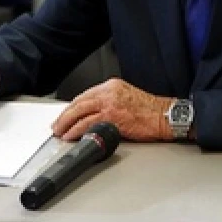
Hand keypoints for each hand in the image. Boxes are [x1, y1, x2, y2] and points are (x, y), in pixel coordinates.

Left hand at [51, 78, 172, 141]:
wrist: (165, 116)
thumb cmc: (151, 111)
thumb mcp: (127, 99)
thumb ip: (109, 103)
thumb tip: (93, 116)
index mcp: (112, 86)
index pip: (85, 95)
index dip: (72, 107)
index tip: (65, 115)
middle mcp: (109, 91)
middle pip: (79, 102)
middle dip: (65, 115)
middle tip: (56, 125)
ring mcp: (110, 103)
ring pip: (80, 111)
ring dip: (66, 123)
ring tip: (60, 132)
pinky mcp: (112, 116)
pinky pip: (88, 123)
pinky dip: (76, 130)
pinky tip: (71, 136)